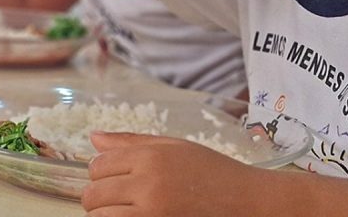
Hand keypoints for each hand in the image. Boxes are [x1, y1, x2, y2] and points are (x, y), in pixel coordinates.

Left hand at [83, 132, 265, 216]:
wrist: (252, 204)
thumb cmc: (216, 174)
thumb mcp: (176, 148)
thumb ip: (132, 143)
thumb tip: (94, 138)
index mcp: (150, 158)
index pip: (98, 165)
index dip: (102, 173)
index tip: (114, 178)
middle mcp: (147, 185)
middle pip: (94, 193)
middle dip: (99, 197)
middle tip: (118, 200)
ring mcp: (153, 214)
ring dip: (105, 215)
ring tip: (126, 211)